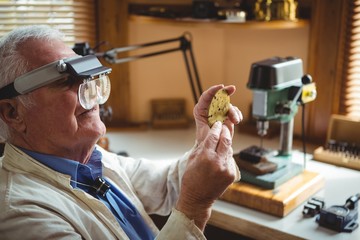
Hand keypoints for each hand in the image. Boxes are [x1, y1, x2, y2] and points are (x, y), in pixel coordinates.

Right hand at [176, 85, 242, 229]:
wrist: (197, 199)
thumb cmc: (191, 179)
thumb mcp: (192, 159)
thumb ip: (202, 145)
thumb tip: (211, 134)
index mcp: (205, 156)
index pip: (214, 136)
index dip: (217, 127)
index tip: (218, 123)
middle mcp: (217, 161)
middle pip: (226, 139)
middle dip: (225, 131)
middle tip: (224, 126)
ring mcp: (226, 168)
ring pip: (230, 148)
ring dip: (226, 143)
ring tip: (222, 140)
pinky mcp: (232, 174)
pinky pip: (231, 159)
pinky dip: (227, 155)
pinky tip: (221, 156)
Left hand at [193, 84, 241, 143]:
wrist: (211, 146)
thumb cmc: (205, 140)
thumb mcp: (205, 133)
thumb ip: (212, 127)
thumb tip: (222, 123)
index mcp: (200, 110)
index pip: (205, 96)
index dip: (213, 90)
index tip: (221, 87)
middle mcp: (210, 109)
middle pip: (218, 96)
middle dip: (225, 91)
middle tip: (232, 89)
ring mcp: (219, 111)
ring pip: (227, 104)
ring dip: (233, 111)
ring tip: (236, 120)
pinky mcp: (226, 115)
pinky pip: (233, 111)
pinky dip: (237, 114)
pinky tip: (237, 120)